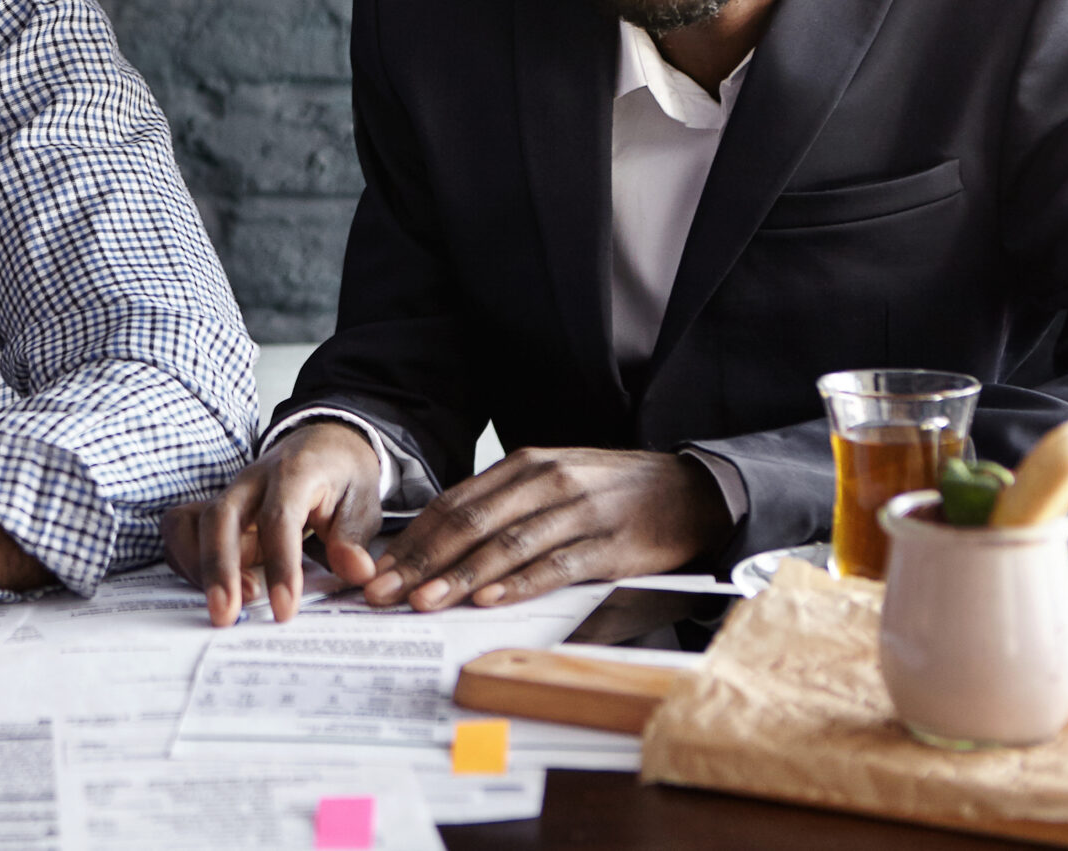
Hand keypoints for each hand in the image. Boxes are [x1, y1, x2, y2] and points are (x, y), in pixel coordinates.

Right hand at [162, 422, 384, 625]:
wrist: (322, 445)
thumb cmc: (341, 477)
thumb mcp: (362, 502)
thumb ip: (353, 539)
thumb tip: (356, 571)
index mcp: (294, 472)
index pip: (279, 518)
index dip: (280, 565)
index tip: (284, 609)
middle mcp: (252, 480)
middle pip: (221, 517)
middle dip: (219, 569)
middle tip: (226, 615)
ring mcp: (229, 493)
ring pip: (192, 522)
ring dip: (199, 568)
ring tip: (224, 607)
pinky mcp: (215, 509)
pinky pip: (182, 529)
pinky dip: (187, 561)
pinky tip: (210, 589)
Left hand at [361, 447, 732, 610]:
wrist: (690, 490)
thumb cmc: (611, 492)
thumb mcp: (551, 484)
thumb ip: (503, 507)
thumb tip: (442, 546)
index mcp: (523, 466)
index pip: (453, 505)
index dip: (412, 540)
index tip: (378, 571)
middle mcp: (544, 482)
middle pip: (469, 524)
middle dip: (420, 561)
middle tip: (383, 593)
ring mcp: (576, 511)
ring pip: (505, 546)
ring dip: (459, 577)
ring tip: (423, 601)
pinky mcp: (608, 543)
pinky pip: (555, 565)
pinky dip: (518, 583)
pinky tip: (490, 600)